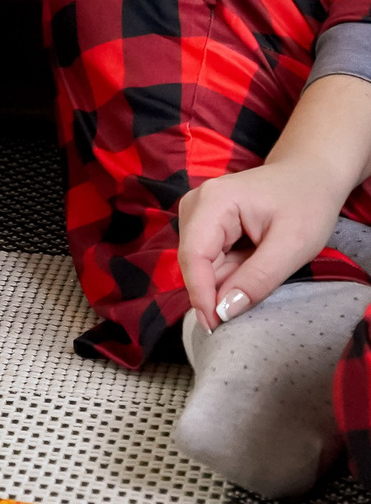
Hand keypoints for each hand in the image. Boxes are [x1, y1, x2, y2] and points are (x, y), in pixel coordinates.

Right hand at [177, 157, 350, 330]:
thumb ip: (258, 278)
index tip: (215, 328)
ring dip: (227, 278)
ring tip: (263, 267)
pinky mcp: (204, 221)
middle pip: (195, 261)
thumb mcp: (293, 246)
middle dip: (219, 287)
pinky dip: (230, 270)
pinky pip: (210, 257)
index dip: (201, 294)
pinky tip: (253, 261)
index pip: (194, 256)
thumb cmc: (307, 204)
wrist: (310, 175)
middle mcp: (194, 204)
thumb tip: (224, 311)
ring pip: (202, 262)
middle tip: (255, 299)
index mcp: (213, 202)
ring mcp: (196, 212)